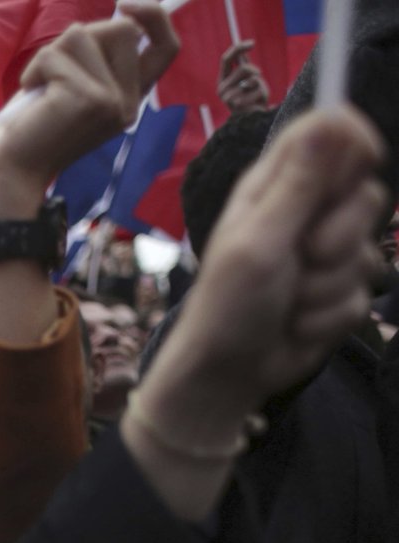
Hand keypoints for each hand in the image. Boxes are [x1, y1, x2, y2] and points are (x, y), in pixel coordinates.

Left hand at [0, 0, 177, 217]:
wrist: (16, 172)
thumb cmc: (38, 126)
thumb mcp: (79, 89)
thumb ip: (100, 58)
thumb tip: (121, 13)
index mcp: (130, 99)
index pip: (167, 48)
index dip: (155, 17)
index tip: (127, 5)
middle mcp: (129, 103)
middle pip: (122, 29)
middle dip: (82, 36)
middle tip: (56, 70)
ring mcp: (112, 101)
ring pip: (83, 34)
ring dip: (52, 53)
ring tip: (41, 85)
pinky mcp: (88, 99)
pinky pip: (54, 54)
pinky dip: (35, 67)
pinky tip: (32, 93)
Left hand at [164, 107, 385, 403]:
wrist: (228, 372)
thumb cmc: (227, 304)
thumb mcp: (260, 240)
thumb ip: (300, 184)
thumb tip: (332, 119)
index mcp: (273, 188)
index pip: (328, 134)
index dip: (354, 140)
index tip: (365, 160)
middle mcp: (301, 213)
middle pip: (364, 194)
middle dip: (342, 233)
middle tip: (304, 256)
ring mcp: (323, 255)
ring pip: (368, 251)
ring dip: (329, 285)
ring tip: (289, 299)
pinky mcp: (337, 293)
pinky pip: (362, 294)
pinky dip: (328, 316)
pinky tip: (297, 324)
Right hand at [218, 41, 269, 113]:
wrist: (253, 119)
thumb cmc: (251, 97)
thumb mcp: (247, 78)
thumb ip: (243, 64)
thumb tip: (243, 48)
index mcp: (222, 80)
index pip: (226, 59)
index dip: (238, 48)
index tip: (252, 43)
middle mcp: (221, 89)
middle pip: (244, 68)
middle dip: (256, 72)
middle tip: (256, 84)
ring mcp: (228, 97)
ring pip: (252, 78)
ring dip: (260, 84)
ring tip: (256, 94)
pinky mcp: (238, 104)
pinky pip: (258, 88)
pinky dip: (263, 93)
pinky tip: (258, 102)